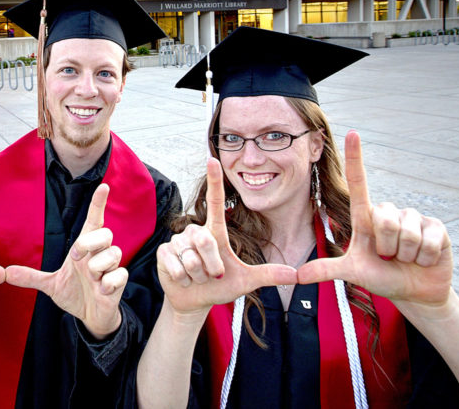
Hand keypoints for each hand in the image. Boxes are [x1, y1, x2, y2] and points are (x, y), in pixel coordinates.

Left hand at [5, 184, 126, 338]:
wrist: (90, 316)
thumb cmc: (75, 293)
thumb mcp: (50, 284)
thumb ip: (31, 277)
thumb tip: (6, 273)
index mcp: (85, 248)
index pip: (94, 220)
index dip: (98, 204)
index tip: (103, 186)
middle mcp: (100, 254)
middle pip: (105, 233)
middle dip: (90, 242)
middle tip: (76, 255)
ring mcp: (111, 268)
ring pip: (114, 253)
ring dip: (98, 265)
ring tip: (91, 277)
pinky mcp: (119, 283)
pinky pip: (119, 275)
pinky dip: (109, 282)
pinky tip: (101, 289)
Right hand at [157, 158, 297, 318]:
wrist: (194, 300)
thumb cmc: (220, 286)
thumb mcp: (246, 281)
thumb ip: (268, 275)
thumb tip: (296, 273)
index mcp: (215, 231)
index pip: (216, 202)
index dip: (215, 181)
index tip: (213, 158)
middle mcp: (196, 231)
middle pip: (206, 242)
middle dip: (212, 267)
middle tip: (212, 275)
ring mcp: (178, 241)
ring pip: (191, 258)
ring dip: (197, 276)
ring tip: (196, 277)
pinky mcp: (163, 253)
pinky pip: (176, 266)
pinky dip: (183, 278)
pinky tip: (182, 279)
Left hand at [297, 131, 452, 309]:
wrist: (415, 292)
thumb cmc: (382, 277)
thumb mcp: (353, 272)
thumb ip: (327, 270)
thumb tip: (297, 275)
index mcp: (367, 217)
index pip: (359, 183)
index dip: (356, 158)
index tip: (352, 133)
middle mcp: (390, 212)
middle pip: (384, 221)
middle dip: (387, 248)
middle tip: (390, 257)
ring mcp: (414, 218)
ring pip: (407, 233)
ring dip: (406, 255)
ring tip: (406, 258)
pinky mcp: (437, 228)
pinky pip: (428, 241)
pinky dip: (425, 257)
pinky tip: (424, 259)